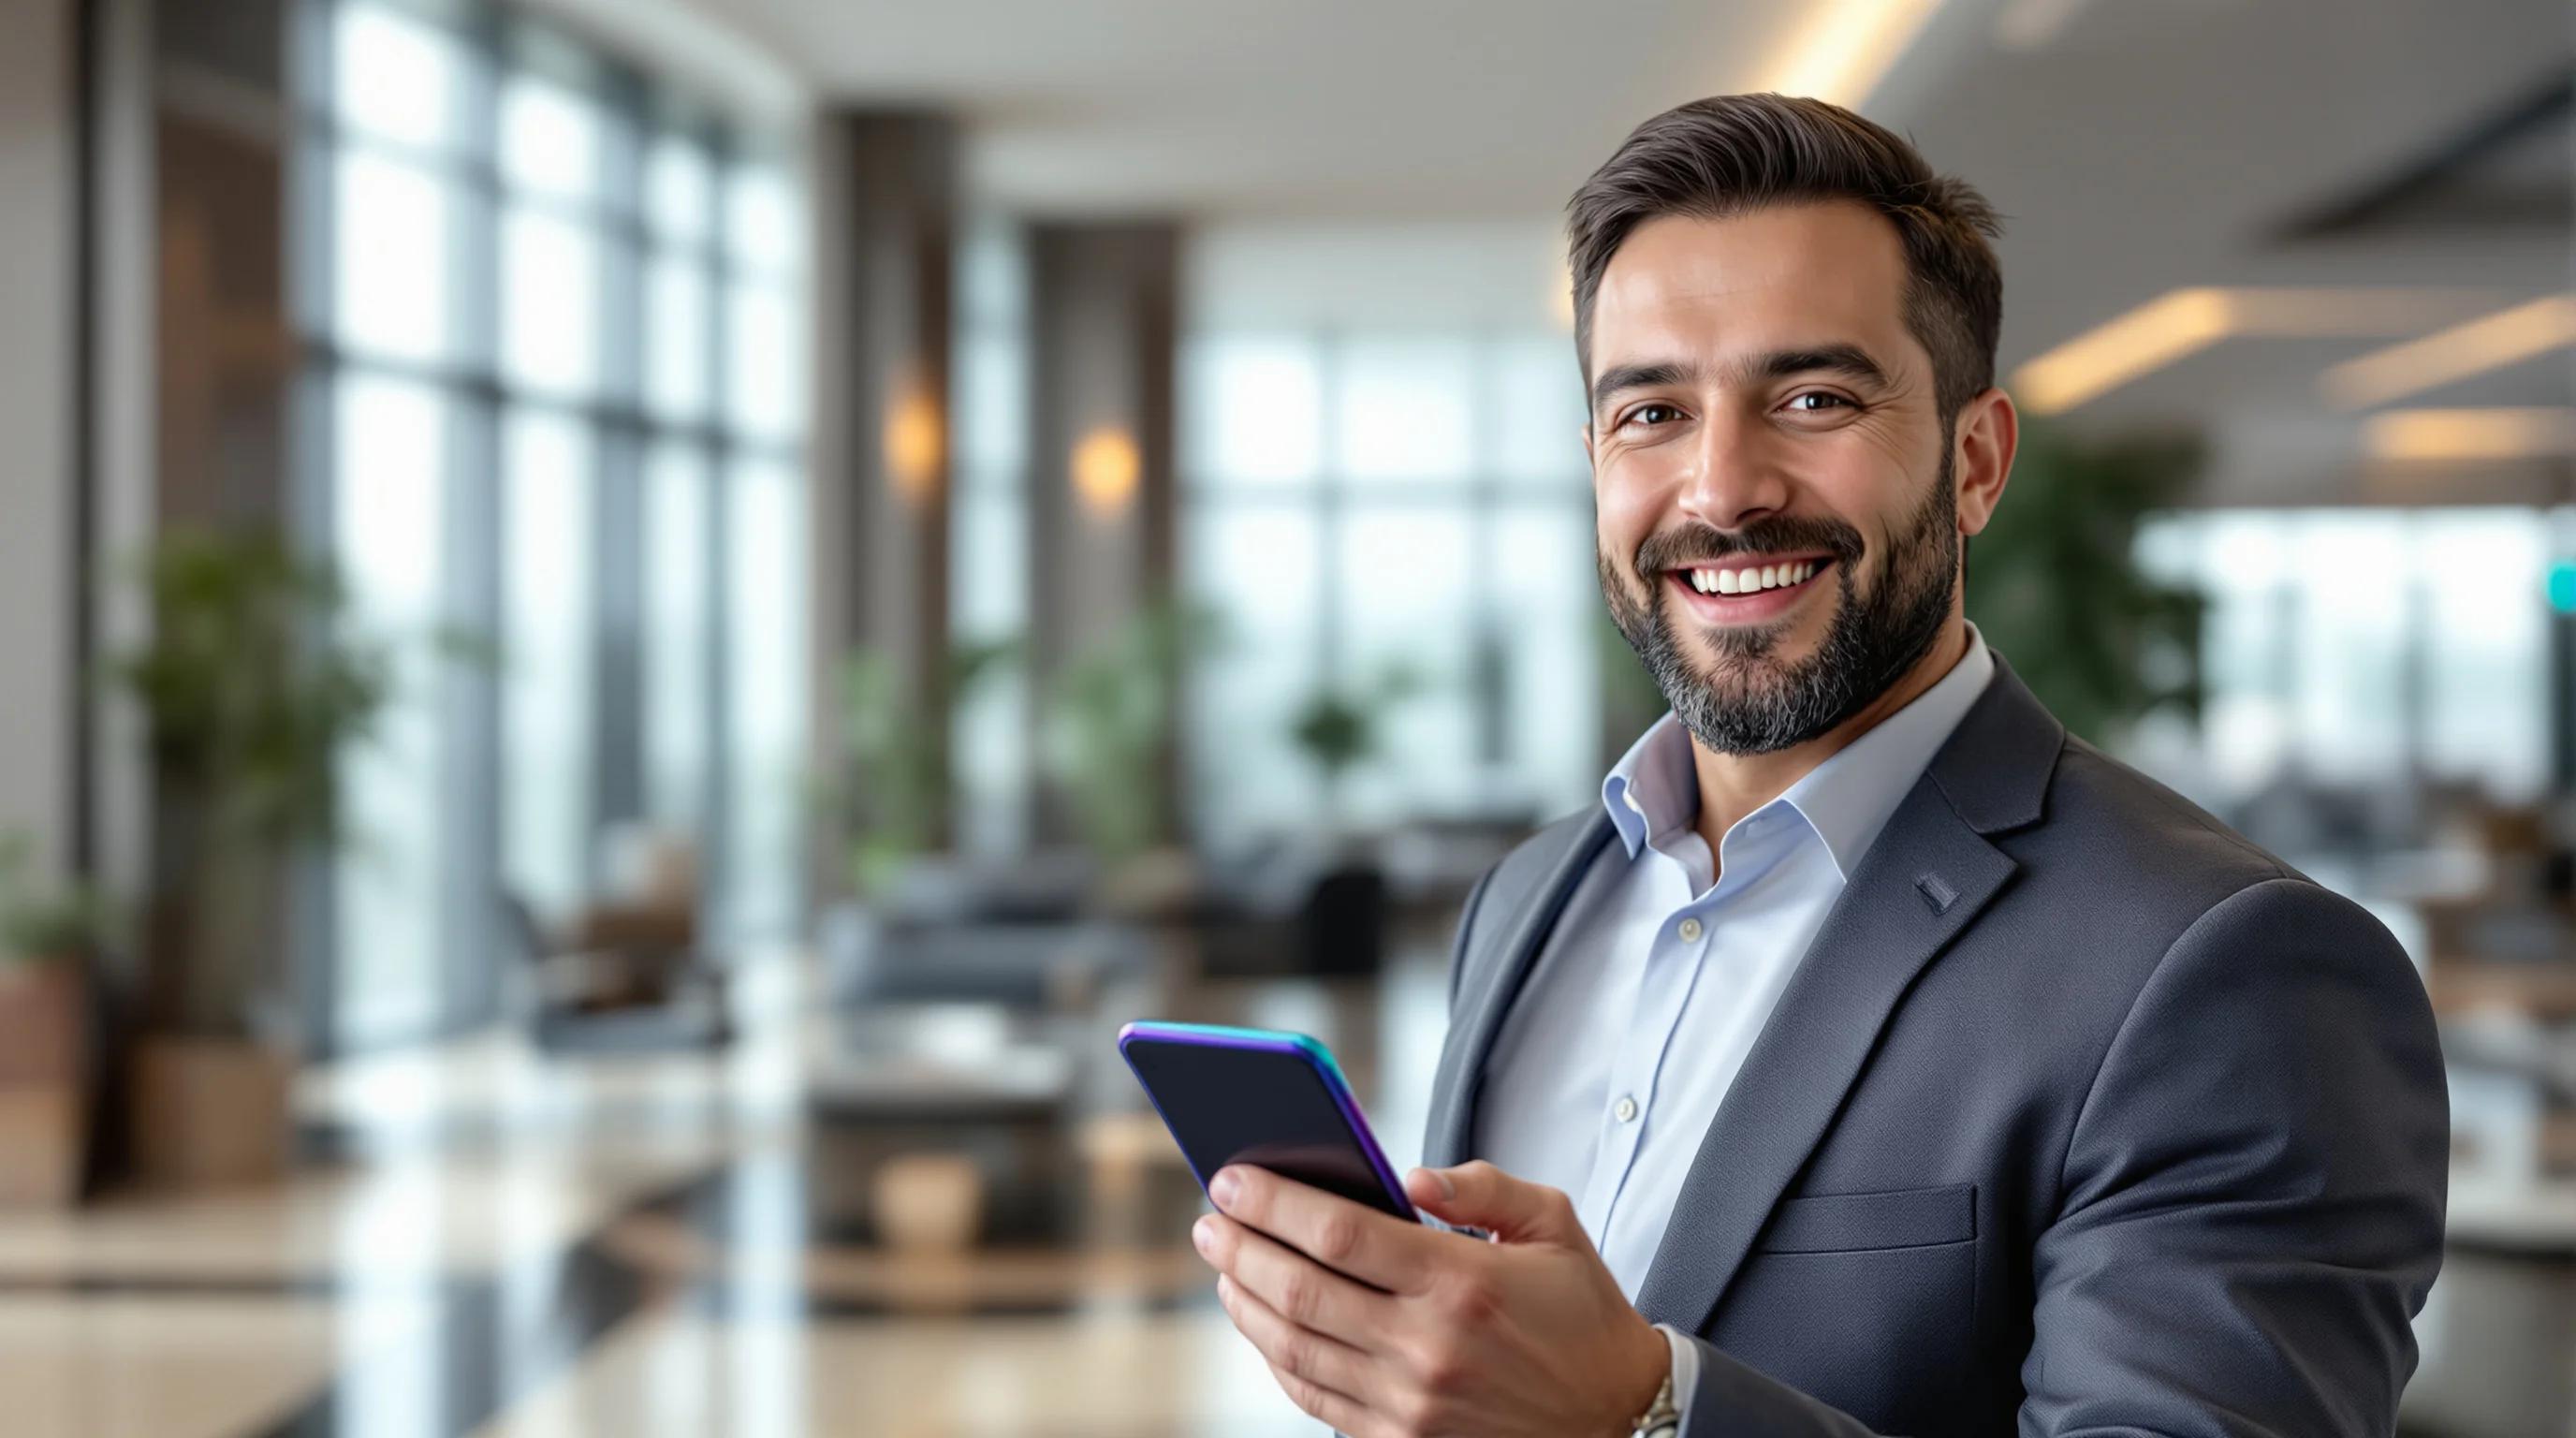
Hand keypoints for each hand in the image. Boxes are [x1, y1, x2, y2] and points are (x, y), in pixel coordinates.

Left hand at [1191, 1159, 1669, 1437]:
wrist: (1618, 1421)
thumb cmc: (1580, 1313)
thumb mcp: (1554, 1225)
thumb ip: (1483, 1186)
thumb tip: (1410, 1176)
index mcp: (1461, 1283)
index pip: (1339, 1234)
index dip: (1274, 1202)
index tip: (1232, 1177)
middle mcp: (1427, 1348)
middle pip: (1300, 1289)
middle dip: (1241, 1246)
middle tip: (1209, 1218)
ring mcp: (1409, 1404)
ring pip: (1295, 1347)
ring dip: (1245, 1301)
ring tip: (1224, 1264)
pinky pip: (1314, 1397)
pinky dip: (1276, 1357)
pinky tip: (1261, 1321)